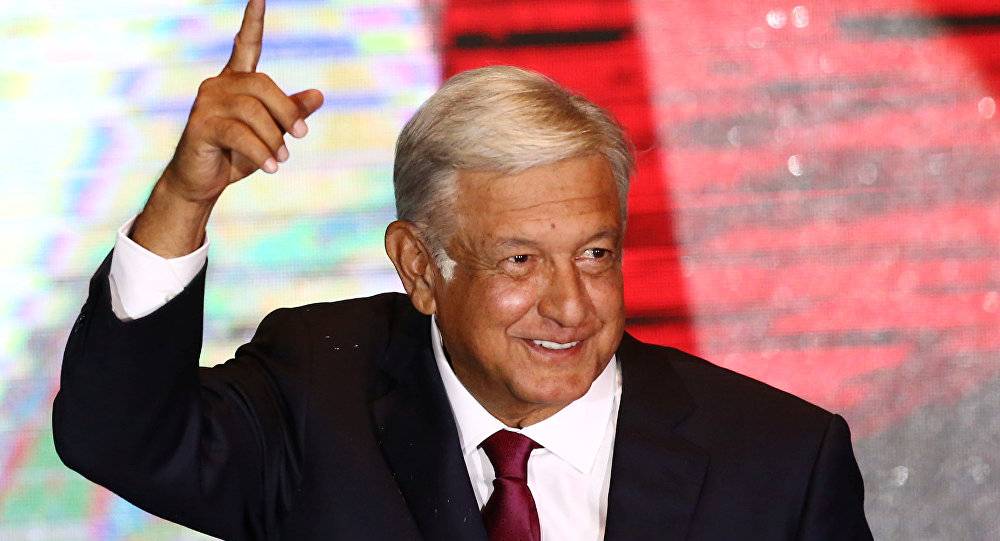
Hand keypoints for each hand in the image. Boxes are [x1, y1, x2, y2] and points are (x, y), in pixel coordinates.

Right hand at [133, 0, 323, 256]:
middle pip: (262, 85)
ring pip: (252, 111)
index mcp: (236, 81)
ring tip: (281, 159)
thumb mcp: (271, 133)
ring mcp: (206, 103)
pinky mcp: (200, 125)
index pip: (246, 45)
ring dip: (273, 138)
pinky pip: (239, 133)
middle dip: (287, 111)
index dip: (253, 21)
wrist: (203, 182)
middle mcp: (218, 85)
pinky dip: (260, 151)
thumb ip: (291, 113)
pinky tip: (270, 167)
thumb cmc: (236, 154)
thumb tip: (318, 94)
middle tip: (300, 136)